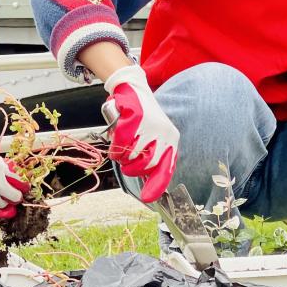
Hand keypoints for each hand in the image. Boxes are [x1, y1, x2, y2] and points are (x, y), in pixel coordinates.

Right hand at [104, 65, 178, 203]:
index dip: (157, 185)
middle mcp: (164, 133)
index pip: (166, 167)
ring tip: (121, 149)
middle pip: (147, 164)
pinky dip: (115, 145)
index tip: (148, 199)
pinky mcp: (135, 117)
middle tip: (126, 164)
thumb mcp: (154, 137)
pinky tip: (115, 142)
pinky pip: (122, 142)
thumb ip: (153, 158)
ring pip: (133, 154)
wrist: (133, 88)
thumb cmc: (141, 118)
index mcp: (171, 139)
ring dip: (122, 156)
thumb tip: (151, 191)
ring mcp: (150, 124)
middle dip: (132, 169)